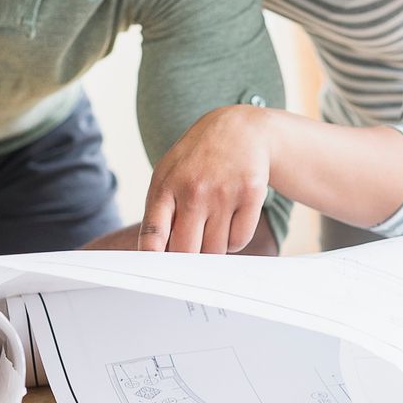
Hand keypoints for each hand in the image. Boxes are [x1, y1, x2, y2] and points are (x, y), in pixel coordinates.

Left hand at [140, 106, 270, 253]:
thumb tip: (156, 259)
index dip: (152, 259)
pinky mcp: (250, 195)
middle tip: (191, 250)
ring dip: (213, 248)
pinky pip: (239, 240)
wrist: (240, 130)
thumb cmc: (197, 160)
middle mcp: (194, 190)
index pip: (153, 234)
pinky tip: (229, 222)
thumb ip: (159, 214)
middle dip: (187, 258)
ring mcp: (223, 193)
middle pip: (186, 252)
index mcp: (166, 186)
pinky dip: (233, 240)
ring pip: (215, 251)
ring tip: (212, 226)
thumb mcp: (168, 176)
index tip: (155, 272)